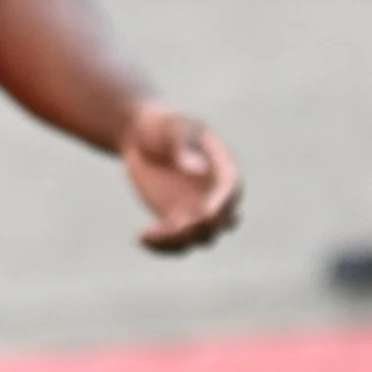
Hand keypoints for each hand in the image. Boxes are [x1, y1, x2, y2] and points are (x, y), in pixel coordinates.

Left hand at [120, 103, 240, 253]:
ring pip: (201, 238)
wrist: (140, 136)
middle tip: (176, 226)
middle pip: (224, 222)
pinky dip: (161, 246)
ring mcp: (198, 209)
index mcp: (223, 168)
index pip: (232, 190)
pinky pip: (176, 242)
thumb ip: (182, 146)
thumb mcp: (170, 129)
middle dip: (206, 228)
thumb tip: (197, 169)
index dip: (222, 204)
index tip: (205, 214)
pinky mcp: (177, 219)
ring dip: (178, 242)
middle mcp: (216, 193)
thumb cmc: (160, 126)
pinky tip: (140, 237)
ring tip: (148, 234)